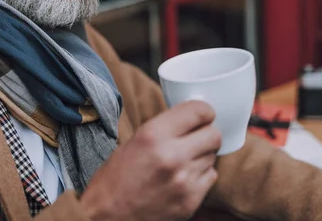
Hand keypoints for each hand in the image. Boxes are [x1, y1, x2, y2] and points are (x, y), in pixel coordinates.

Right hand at [80, 101, 221, 220]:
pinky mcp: (190, 201)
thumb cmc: (115, 178)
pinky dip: (201, 175)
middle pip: (214, 134)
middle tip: (196, 138)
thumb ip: (165, 127)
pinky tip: (184, 177)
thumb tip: (191, 118)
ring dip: (202, 155)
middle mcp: (172, 155)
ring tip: (183, 160)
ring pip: (213, 156)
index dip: (203, 112)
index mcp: (153, 135)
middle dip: (206, 134)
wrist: (107, 217)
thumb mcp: (135, 140)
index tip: (202, 115)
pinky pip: (210, 177)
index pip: (199, 111)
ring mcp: (183, 181)